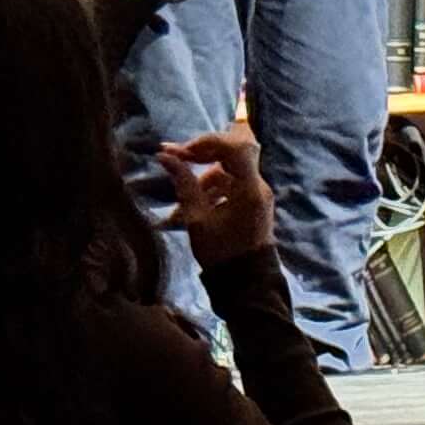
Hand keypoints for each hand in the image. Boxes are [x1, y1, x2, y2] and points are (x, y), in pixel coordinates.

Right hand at [159, 124, 274, 265]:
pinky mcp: (254, 200)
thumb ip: (184, 184)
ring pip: (230, 167)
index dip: (207, 141)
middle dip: (204, 150)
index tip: (182, 151)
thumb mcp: (197, 219)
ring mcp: (258, 192)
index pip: (235, 146)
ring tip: (182, 188)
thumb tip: (165, 156)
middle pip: (234, 150)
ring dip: (205, 171)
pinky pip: (233, 181)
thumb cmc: (221, 253)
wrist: (246, 283)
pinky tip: (195, 198)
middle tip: (177, 156)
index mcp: (249, 188)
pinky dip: (214, 183)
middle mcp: (258, 185)